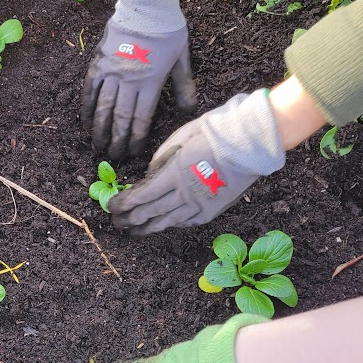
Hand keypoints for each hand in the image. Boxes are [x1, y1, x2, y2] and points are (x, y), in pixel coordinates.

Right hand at [81, 19, 195, 158]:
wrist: (146, 4)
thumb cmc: (167, 30)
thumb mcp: (182, 57)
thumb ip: (184, 85)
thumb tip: (189, 110)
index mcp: (151, 82)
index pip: (141, 119)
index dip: (136, 139)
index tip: (132, 153)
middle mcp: (129, 81)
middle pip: (120, 118)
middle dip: (116, 140)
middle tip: (113, 157)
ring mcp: (112, 72)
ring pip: (103, 107)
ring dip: (99, 129)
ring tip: (97, 146)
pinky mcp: (99, 62)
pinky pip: (90, 89)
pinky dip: (87, 107)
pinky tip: (85, 122)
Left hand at [108, 90, 284, 235]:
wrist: (251, 142)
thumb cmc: (215, 132)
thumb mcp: (180, 138)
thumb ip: (161, 160)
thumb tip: (148, 176)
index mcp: (173, 174)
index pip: (139, 196)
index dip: (122, 204)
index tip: (110, 206)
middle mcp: (184, 194)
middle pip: (148, 213)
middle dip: (128, 219)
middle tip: (116, 222)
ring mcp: (199, 205)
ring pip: (165, 223)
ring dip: (145, 228)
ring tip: (132, 231)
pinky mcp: (212, 210)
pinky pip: (185, 223)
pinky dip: (170, 224)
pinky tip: (161, 225)